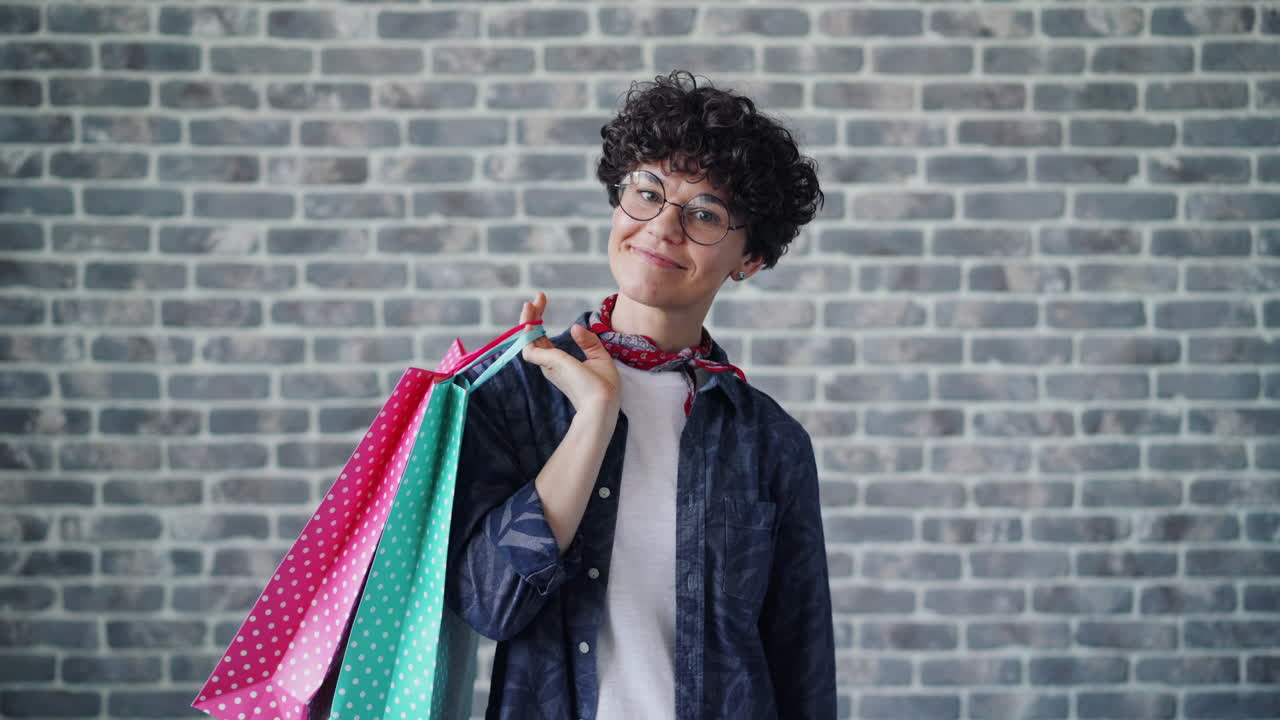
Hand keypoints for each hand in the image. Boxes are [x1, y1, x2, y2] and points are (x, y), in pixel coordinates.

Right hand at [520, 292, 619, 414]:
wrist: (603, 402)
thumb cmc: (603, 387)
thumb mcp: (599, 357)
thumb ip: (588, 342)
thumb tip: (575, 327)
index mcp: (560, 363)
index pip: (543, 339)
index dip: (540, 320)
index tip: (543, 300)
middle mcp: (550, 364)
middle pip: (533, 337)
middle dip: (532, 316)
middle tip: (537, 297)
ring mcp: (548, 364)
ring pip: (528, 340)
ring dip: (527, 321)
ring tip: (530, 303)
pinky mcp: (550, 363)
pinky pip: (529, 347)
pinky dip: (527, 333)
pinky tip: (530, 319)